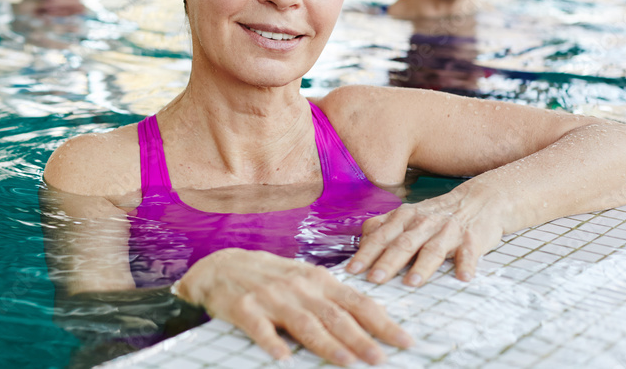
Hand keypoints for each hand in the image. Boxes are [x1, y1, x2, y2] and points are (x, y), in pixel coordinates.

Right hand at [176, 248, 412, 365]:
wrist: (220, 266)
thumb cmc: (270, 276)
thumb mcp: (304, 279)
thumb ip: (332, 298)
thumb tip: (371, 319)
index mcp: (317, 279)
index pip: (357, 302)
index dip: (382, 322)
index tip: (405, 341)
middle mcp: (297, 287)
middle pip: (334, 316)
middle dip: (361, 338)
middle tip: (381, 359)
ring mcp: (270, 297)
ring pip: (303, 323)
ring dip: (326, 343)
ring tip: (347, 361)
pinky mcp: (243, 308)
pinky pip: (258, 328)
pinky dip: (271, 341)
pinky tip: (283, 358)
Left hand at [346, 189, 503, 286]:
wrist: (478, 200)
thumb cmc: (436, 213)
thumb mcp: (407, 215)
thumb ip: (383, 227)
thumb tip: (361, 244)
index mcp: (404, 218)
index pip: (380, 237)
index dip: (365, 253)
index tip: (351, 270)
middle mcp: (422, 223)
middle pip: (402, 244)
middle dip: (387, 262)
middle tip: (374, 279)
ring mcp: (447, 231)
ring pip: (432, 249)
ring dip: (421, 266)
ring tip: (411, 283)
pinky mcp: (471, 239)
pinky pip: (468, 253)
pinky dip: (466, 264)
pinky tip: (463, 277)